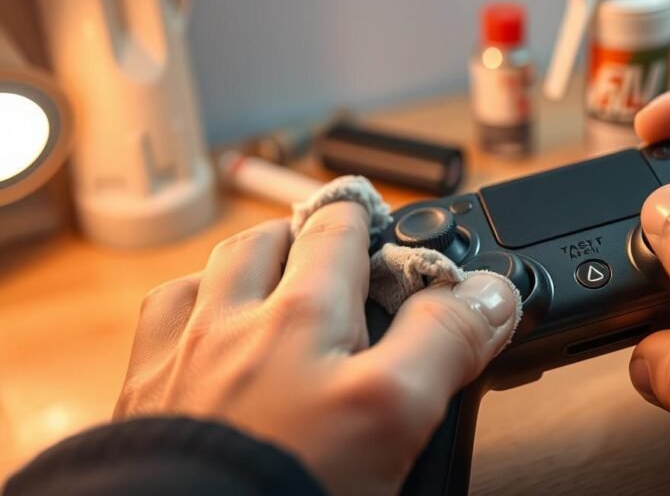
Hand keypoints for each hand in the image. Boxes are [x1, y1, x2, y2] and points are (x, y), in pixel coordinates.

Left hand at [114, 201, 518, 495]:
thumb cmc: (290, 478)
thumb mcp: (394, 407)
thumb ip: (446, 338)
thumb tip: (494, 291)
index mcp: (302, 309)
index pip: (351, 227)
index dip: (383, 228)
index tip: (403, 249)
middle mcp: (235, 314)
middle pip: (281, 235)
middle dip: (319, 233)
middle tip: (353, 256)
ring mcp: (183, 348)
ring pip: (218, 267)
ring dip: (254, 259)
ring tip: (285, 280)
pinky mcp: (146, 388)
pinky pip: (167, 316)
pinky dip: (196, 305)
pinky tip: (212, 329)